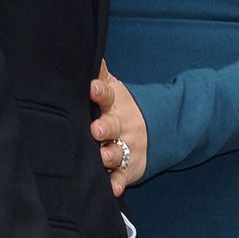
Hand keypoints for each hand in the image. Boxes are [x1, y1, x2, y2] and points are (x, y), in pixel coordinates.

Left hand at [90, 60, 146, 195]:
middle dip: (105, 127)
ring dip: (110, 155)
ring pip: (117, 152)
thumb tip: (84, 50)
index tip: (92, 87)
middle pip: (112, 125)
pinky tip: (112, 189)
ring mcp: (126, 147)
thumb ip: (99, 74)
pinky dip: (117, 183)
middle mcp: (120, 125)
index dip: (100, 91)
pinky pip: (122, 177)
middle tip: (96, 129)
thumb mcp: (114, 88)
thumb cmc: (122, 106)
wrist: (155, 129)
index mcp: (114, 104)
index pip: (106, 94)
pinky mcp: (128, 169)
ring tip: (103, 157)